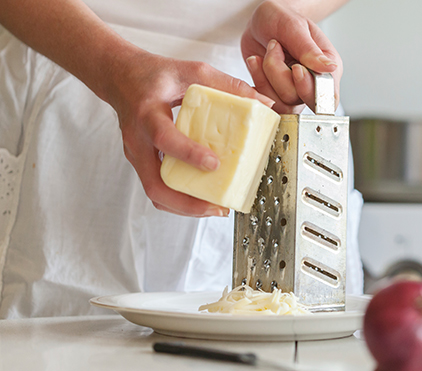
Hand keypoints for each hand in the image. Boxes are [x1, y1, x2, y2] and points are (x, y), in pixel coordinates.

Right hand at [107, 51, 274, 216]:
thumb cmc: (154, 74)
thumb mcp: (191, 71)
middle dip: (187, 202)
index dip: (189, 154)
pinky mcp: (143, 164)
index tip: (214, 164)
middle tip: (217, 206)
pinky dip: (179, 200)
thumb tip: (263, 103)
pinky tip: (202, 199)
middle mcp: (138, 140)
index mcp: (148, 113)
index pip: (165, 138)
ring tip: (215, 208)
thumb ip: (227, 85)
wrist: (119, 78)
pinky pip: (158, 189)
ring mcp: (137, 156)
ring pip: (156, 193)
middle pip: (155, 185)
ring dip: (185, 207)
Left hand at [241, 0, 342, 113]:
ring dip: (266, 75)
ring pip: (279, 102)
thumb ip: (309, 49)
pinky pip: (265, 100)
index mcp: (327, 69)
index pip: (326, 96)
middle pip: (298, 99)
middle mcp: (312, 84)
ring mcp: (293, 91)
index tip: (296, 67)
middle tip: (275, 48)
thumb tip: (330, 68)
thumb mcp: (294, 27)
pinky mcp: (275, 94)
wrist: (263, 21)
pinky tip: (256, 62)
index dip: (308, 88)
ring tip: (267, 51)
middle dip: (280, 75)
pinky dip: (257, 80)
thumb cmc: (282, 18)